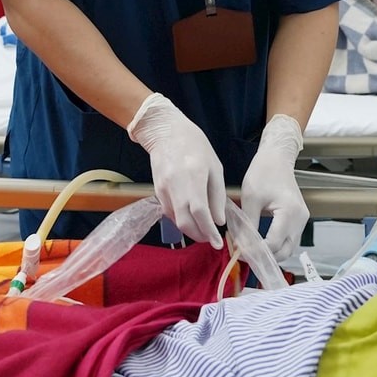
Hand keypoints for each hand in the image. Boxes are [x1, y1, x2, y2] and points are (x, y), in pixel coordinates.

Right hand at [128, 93, 225, 247]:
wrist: (166, 132)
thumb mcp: (215, 167)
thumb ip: (217, 195)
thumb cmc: (195, 146)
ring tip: (203, 230)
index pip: (201, 212)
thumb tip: (219, 221)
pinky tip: (190, 218)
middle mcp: (176, 186)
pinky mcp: (157, 191)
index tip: (218, 243)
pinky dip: (181, 220)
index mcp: (194, 177)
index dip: (209, 231)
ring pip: (176, 220)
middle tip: (211, 239)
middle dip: (199, 235)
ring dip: (190, 230)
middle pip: (185, 222)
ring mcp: (163, 189)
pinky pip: (169, 212)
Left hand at [241, 115, 309, 262]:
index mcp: (289, 213)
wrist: (277, 159)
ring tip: (251, 252)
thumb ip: (247, 225)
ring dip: (271, 254)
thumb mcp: (250, 198)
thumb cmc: (263, 173)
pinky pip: (289, 240)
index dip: (255, 252)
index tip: (239, 252)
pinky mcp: (299, 220)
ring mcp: (302, 220)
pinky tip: (261, 244)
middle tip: (245, 257)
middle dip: (265, 258)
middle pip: (284, 252)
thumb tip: (241, 246)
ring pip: (288, 248)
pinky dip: (276, 245)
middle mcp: (300, 220)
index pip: (273, 244)